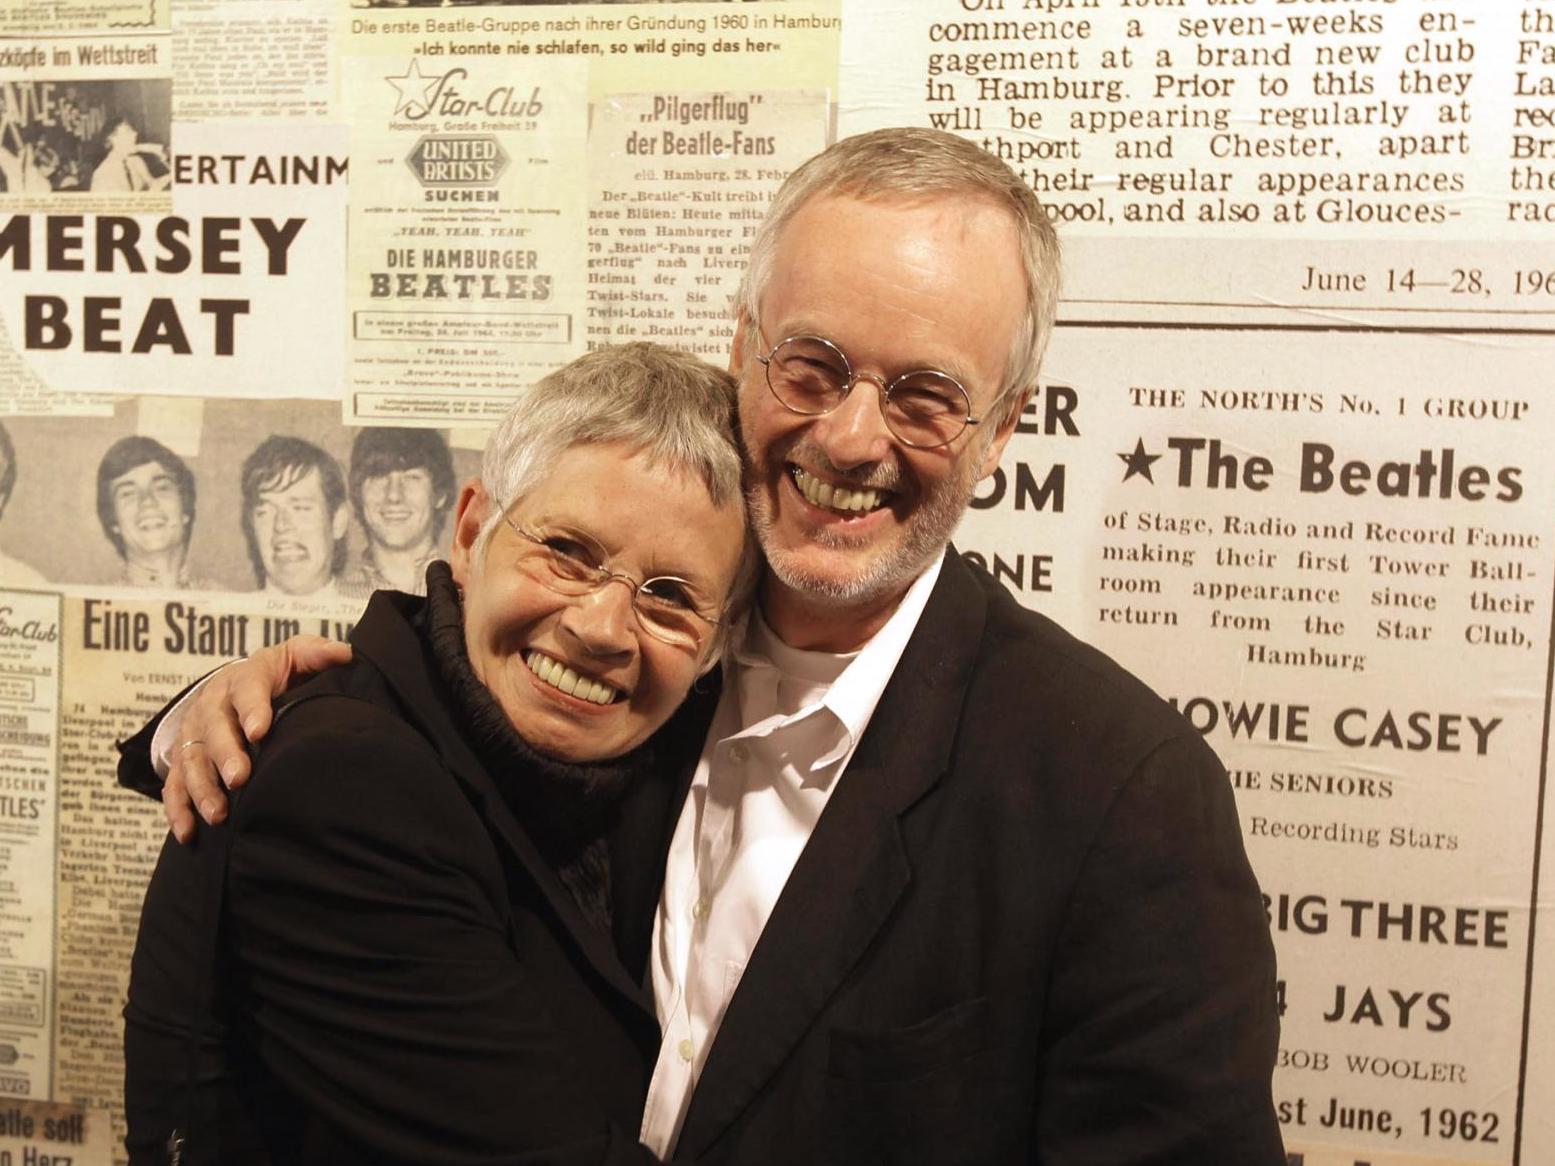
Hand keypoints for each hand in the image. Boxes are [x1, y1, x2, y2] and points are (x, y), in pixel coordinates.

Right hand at [165, 636, 352, 841]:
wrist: (237, 685)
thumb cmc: (276, 675)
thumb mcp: (295, 656)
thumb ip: (316, 654)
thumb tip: (343, 653)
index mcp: (243, 680)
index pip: (247, 690)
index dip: (252, 709)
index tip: (260, 730)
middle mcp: (212, 706)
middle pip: (214, 729)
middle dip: (225, 755)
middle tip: (240, 777)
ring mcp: (194, 735)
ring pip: (192, 761)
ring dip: (202, 788)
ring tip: (219, 814)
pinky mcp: (183, 760)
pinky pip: (175, 786)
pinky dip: (179, 809)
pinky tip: (190, 832)